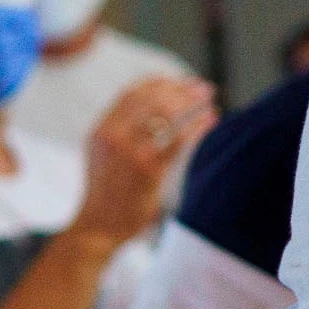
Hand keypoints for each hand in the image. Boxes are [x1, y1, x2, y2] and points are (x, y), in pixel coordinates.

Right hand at [75, 76, 217, 244]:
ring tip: (209, 103)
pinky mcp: (147, 170)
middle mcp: (112, 136)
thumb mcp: (101, 154)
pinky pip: (179, 140)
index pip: (132, 92)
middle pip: (153, 98)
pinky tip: (210, 123)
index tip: (181, 81)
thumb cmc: (106, 191)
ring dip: (193, 104)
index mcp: (100, 129)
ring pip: (167, 115)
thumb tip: (154, 105)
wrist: (98, 227)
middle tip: (204, 89)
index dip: (160, 82)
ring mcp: (130, 153)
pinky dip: (198, 127)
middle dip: (182, 89)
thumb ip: (120, 130)